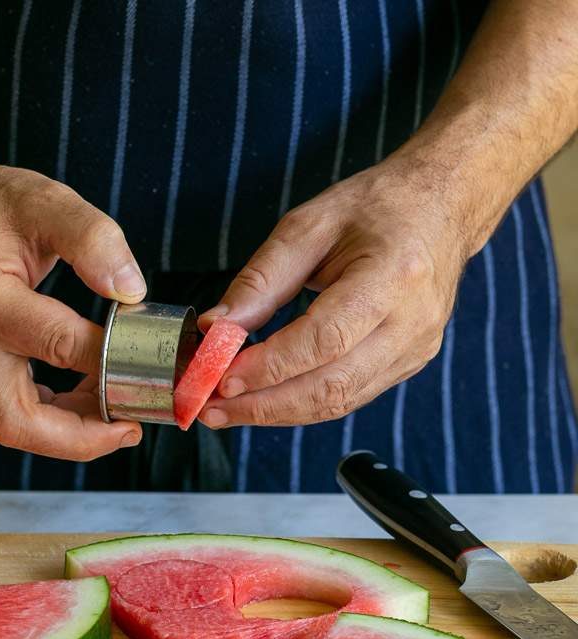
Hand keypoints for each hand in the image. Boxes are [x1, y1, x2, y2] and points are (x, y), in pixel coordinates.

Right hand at [0, 157, 145, 459]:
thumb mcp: (45, 202)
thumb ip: (93, 239)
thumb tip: (132, 289)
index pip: (56, 344)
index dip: (110, 360)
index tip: (152, 360)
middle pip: (17, 420)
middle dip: (80, 437)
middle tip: (131, 428)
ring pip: (12, 426)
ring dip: (69, 434)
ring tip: (118, 417)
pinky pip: (10, 413)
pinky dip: (54, 419)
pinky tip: (91, 402)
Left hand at [198, 157, 470, 428]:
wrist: (444, 207)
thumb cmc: (378, 207)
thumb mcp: (310, 224)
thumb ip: (261, 279)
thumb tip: (216, 326)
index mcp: (394, 276)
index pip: (324, 340)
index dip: (270, 366)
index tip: (221, 378)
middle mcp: (412, 323)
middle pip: (331, 386)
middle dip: (264, 405)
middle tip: (211, 409)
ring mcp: (415, 350)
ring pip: (338, 402)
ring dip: (277, 413)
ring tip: (227, 411)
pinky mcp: (408, 364)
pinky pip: (349, 397)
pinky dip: (301, 404)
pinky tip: (265, 401)